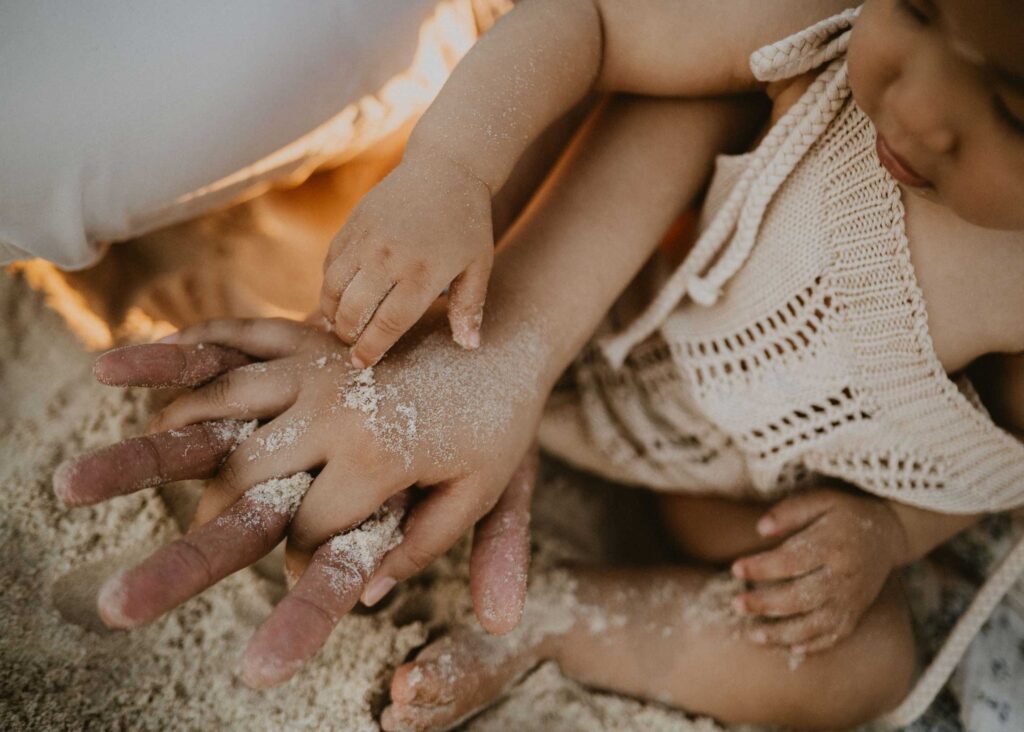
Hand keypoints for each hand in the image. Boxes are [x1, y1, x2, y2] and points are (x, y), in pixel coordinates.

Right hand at [54, 319, 542, 684]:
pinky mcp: (311, 331)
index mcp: (375, 457)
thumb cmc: (498, 422)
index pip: (308, 531)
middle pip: (242, 477)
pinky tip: (137, 363)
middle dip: (201, 532)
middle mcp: (331, 410)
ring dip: (157, 436)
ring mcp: (315, 364)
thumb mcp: (481, 493)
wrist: (505, 333)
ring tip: (96, 472)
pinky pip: (238, 334)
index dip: (300, 568)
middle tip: (148, 579)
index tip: (297, 579)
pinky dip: (185, 349)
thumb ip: (424, 546)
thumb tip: (365, 593)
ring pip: (220, 402)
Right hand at [320, 148, 493, 367]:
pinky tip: (339, 295)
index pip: (386, 325)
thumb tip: (469, 347)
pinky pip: (329, 263)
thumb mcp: (478, 266)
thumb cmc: (467, 223)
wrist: (446, 168)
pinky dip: (329, 285)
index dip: (370, 350)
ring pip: (333, 289)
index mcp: (422, 276)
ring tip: (341, 323)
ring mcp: (367, 240)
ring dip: (332, 313)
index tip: (362, 364)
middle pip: (353, 312)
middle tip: (352, 344)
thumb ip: (469, 308)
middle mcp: (389, 259)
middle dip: (348, 336)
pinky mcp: (353, 224)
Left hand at [729, 488, 907, 654]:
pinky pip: (835, 636)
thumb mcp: (821, 500)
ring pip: (815, 623)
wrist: (889, 535)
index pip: (792, 560)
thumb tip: (760, 529)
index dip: (762, 567)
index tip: (735, 569)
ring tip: (753, 635)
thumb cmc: (845, 514)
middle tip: (736, 605)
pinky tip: (789, 648)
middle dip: (765, 604)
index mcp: (833, 545)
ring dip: (782, 633)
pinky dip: (813, 645)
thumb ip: (790, 512)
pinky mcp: (856, 613)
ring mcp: (851, 599)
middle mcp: (844, 576)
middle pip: (800, 597)